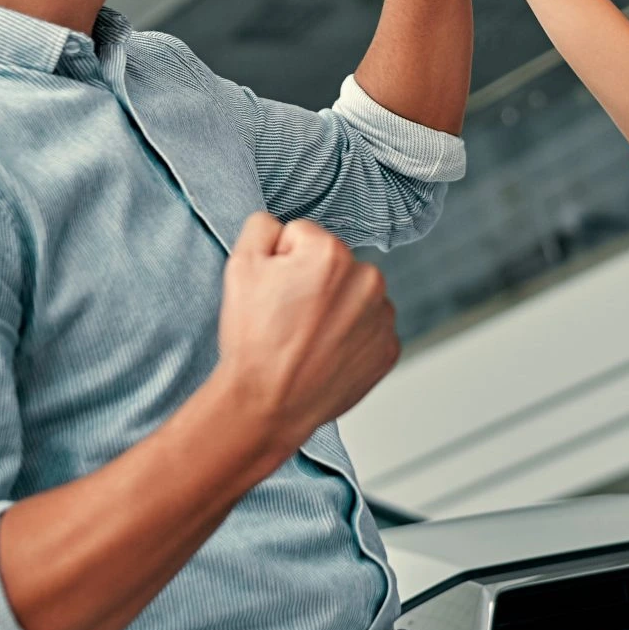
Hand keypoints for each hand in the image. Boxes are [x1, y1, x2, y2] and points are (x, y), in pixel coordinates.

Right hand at [214, 212, 399, 453]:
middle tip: (288, 317)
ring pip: (353, 295)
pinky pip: (368, 328)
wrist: (267, 404)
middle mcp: (367, 279)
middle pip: (333, 264)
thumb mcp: (239, 266)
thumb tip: (282, 225)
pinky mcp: (389, 349)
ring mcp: (383, 317)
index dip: (281, 261)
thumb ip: (262, 227)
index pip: (301, 236)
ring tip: (305, 338)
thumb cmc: (253, 340)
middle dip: (313, 282)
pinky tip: (325, 354)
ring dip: (335, 308)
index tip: (274, 292)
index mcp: (331, 252)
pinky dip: (350, 338)